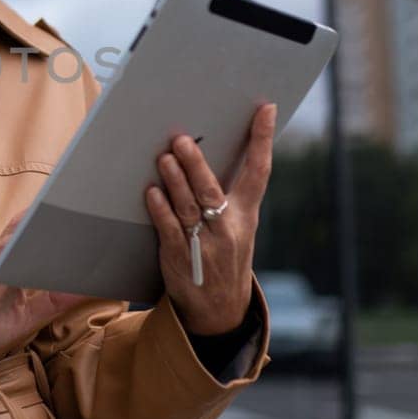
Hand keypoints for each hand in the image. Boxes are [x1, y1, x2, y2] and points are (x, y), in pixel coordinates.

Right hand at [0, 211, 91, 363]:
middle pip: (31, 231)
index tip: (94, 215)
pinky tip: (11, 243)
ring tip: (54, 211)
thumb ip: (52, 302)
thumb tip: (86, 289)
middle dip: (54, 216)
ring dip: (32, 225)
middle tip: (83, 201)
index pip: (43, 240)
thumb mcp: (25, 317)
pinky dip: (0, 251)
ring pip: (12, 240)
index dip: (66, 228)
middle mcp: (3, 259)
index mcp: (16, 266)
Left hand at [145, 103, 275, 335]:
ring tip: (164, 158)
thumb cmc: (224, 254)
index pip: (258, 171)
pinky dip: (160, 209)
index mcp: (246, 214)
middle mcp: (228, 228)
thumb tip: (203, 152)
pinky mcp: (180, 256)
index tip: (266, 109)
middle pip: (212, 189)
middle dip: (196, 163)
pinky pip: (169, 229)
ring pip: (189, 207)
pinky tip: (151, 191)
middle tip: (181, 139)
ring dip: (175, 181)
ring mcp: (205, 243)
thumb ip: (226, 195)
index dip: (262, 139)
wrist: (219, 308)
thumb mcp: (237, 227)